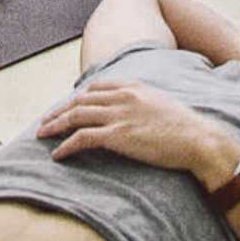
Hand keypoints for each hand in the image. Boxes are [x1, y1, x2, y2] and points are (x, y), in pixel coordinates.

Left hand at [37, 80, 239, 179]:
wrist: (197, 139)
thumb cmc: (184, 128)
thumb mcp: (161, 104)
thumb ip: (142, 103)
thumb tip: (133, 114)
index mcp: (134, 86)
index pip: (96, 86)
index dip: (78, 96)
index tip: (67, 106)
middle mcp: (123, 96)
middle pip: (80, 99)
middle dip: (59, 110)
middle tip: (45, 121)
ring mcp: (119, 115)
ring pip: (76, 115)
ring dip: (55, 125)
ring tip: (42, 135)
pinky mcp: (118, 136)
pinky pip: (83, 138)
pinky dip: (66, 145)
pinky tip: (58, 154)